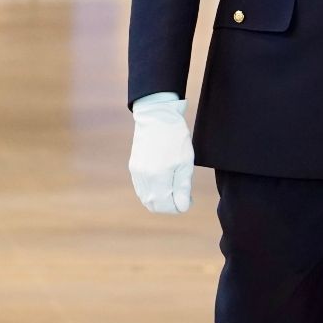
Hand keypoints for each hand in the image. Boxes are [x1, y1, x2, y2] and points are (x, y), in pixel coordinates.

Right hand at [129, 97, 193, 213]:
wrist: (156, 115)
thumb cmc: (174, 137)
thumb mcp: (185, 162)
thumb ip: (182, 187)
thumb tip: (182, 207)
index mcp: (157, 177)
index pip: (166, 206)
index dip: (179, 207)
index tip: (189, 199)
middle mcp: (143, 178)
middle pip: (154, 205)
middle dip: (169, 206)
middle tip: (183, 196)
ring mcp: (136, 172)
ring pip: (146, 198)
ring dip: (160, 200)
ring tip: (173, 188)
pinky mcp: (134, 166)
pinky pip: (141, 188)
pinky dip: (151, 192)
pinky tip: (163, 182)